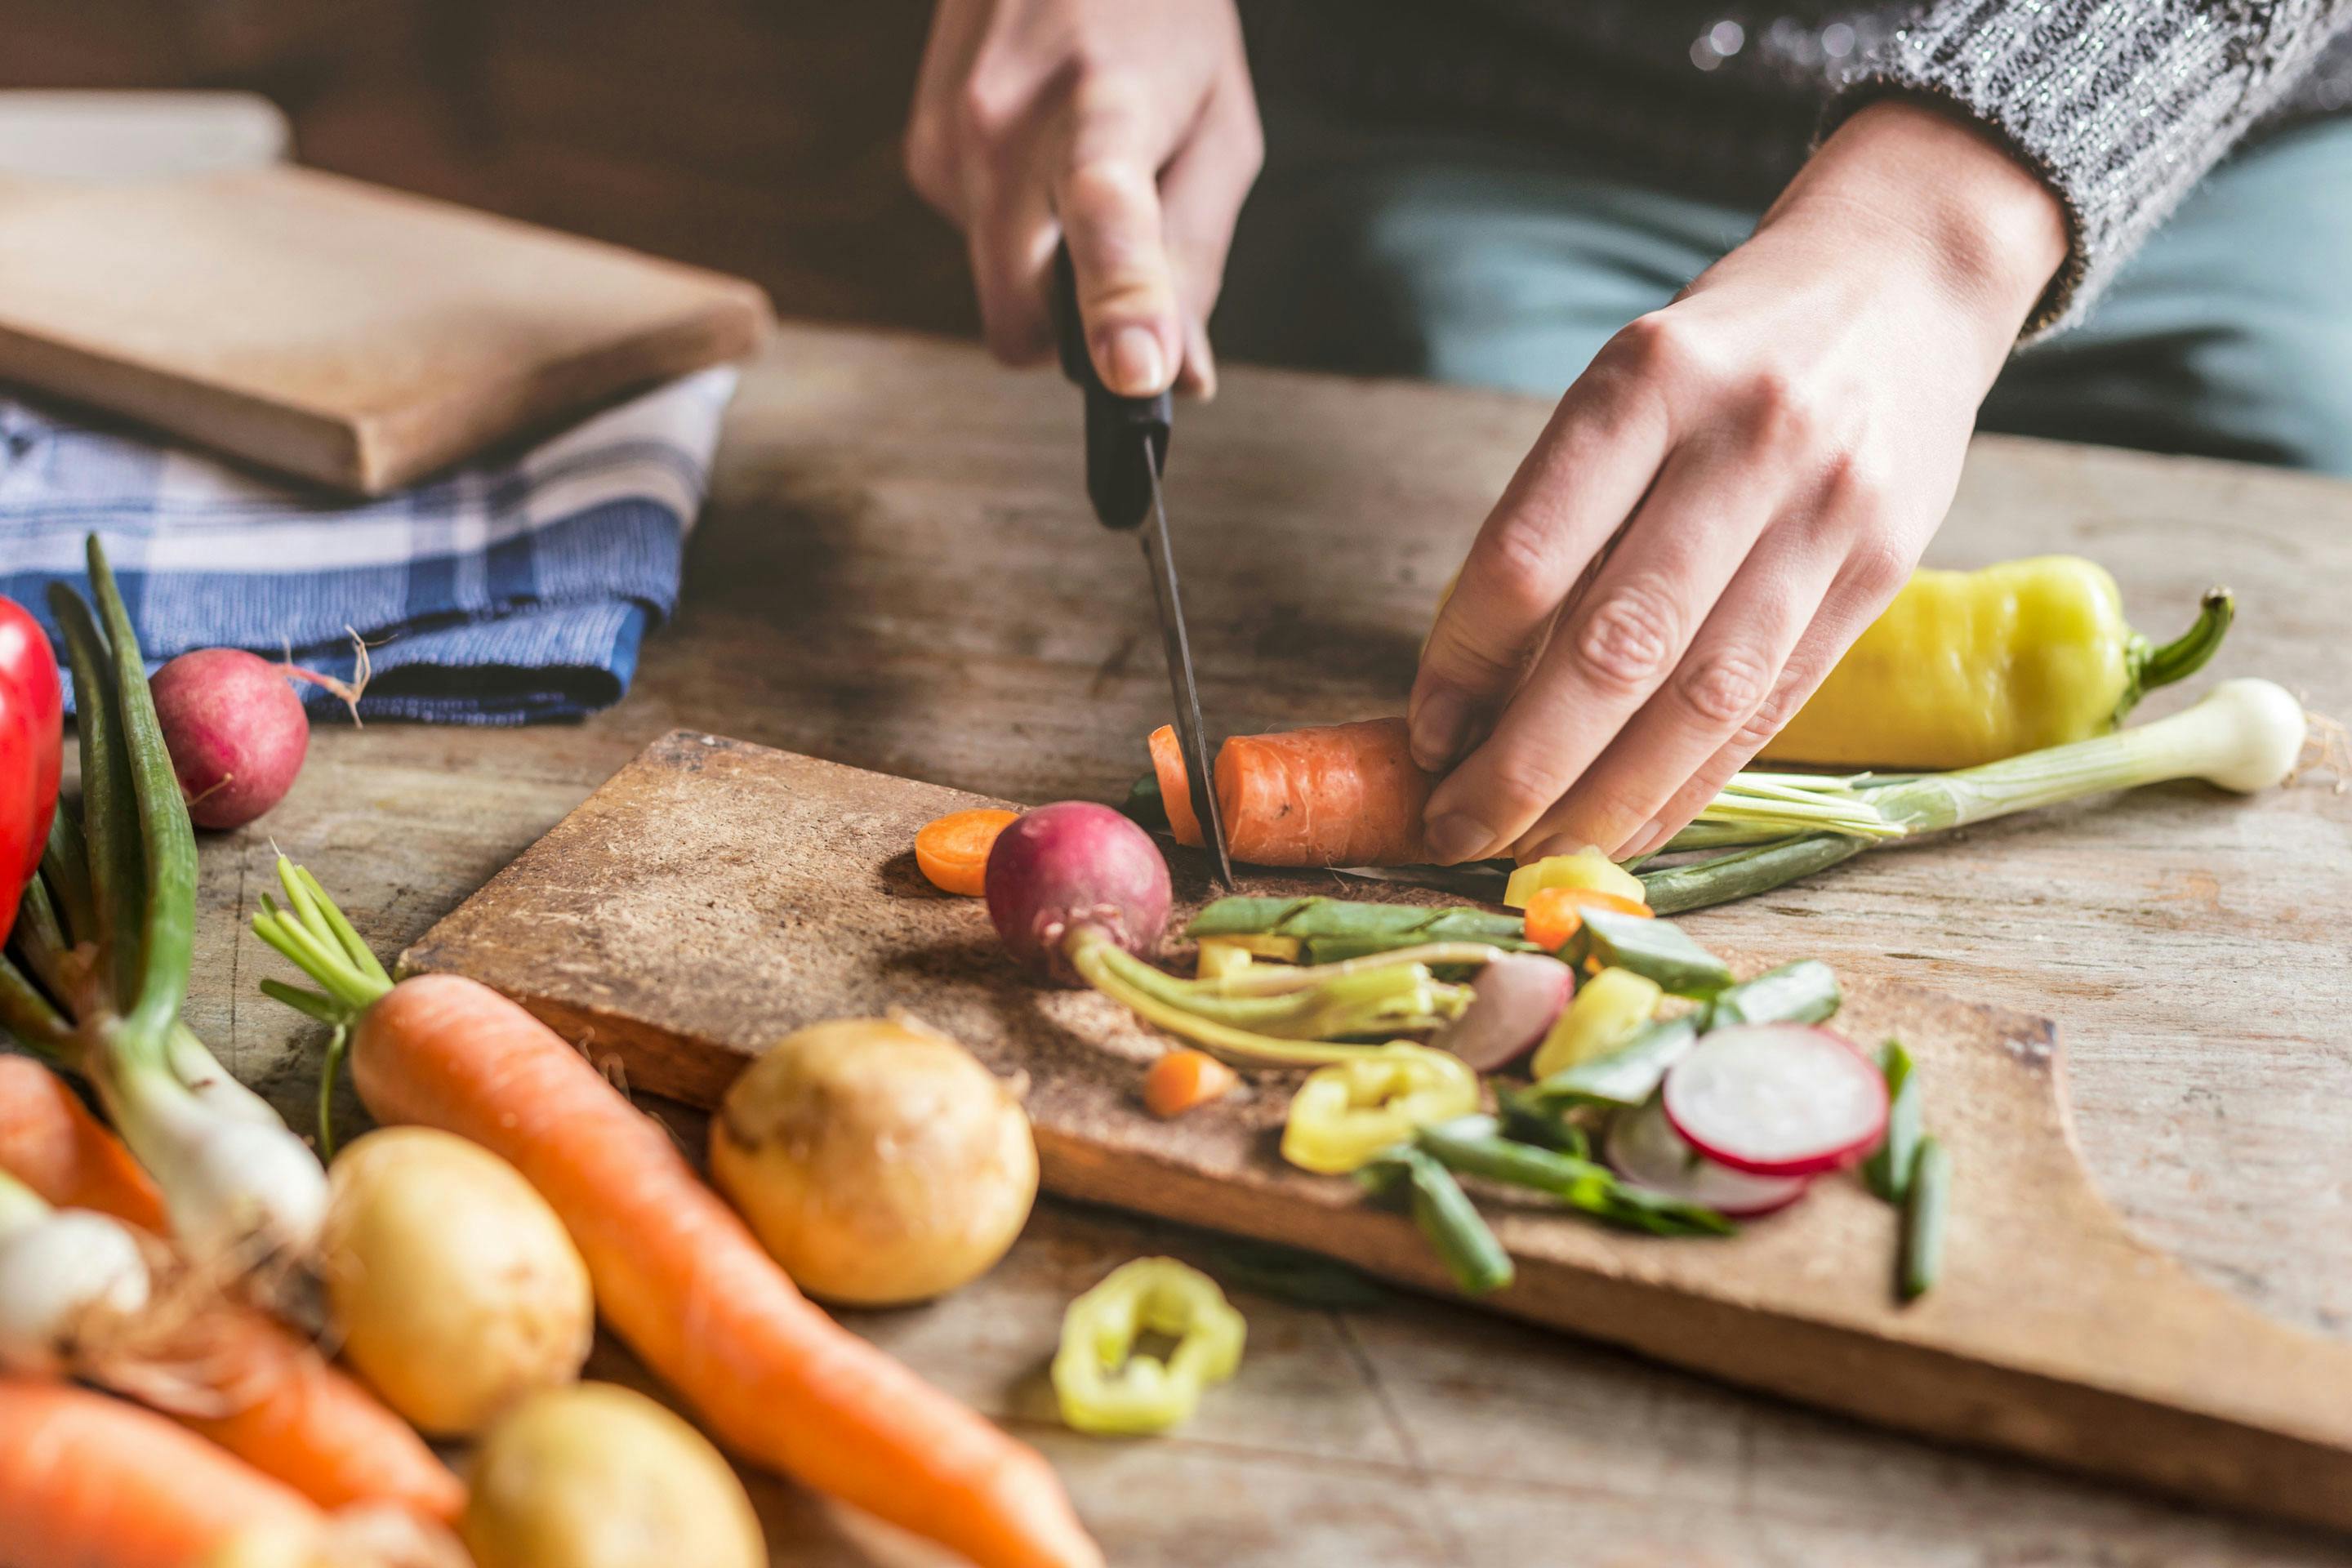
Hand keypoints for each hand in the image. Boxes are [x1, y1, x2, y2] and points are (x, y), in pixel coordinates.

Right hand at [903, 0, 1261, 397]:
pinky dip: (1021, 230)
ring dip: (1049, 267)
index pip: (1105, 216)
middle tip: (1129, 281)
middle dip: (1070, 332)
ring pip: (998, 291)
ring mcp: (948, 140)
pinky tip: (1043, 154)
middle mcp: (1003, 124)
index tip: (1133, 372)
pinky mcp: (922, 154)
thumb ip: (1197, 257)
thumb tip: (1181, 376)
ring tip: (1088, 169)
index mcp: (1102, 106)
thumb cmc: (1159, 21)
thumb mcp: (1220, 131)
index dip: (1121, 302)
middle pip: (1019, 318)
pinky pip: (979, 248)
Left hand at [1409, 101, 2068, 864]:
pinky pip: (1771, 709)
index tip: (1423, 733)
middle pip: (1617, 645)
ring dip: (1606, 798)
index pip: (1529, 553)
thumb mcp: (1628, 386)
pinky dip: (1690, 784)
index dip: (1462, 663)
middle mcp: (1746, 440)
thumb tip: (1472, 695)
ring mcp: (1827, 509)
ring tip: (1534, 852)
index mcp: (1649, 378)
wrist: (1905, 280)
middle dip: (1524, 764)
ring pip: (1703, 697)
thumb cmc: (1726, 351)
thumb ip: (1563, 520)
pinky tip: (1630, 827)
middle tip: (1458, 829)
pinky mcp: (1884, 570)